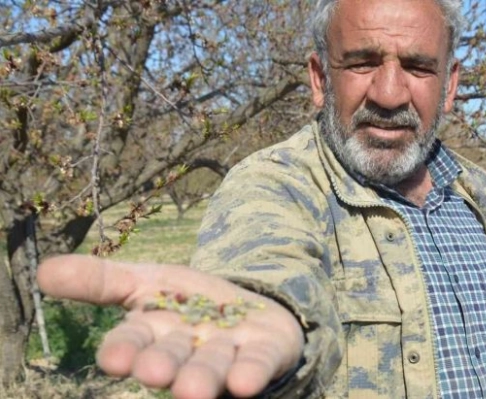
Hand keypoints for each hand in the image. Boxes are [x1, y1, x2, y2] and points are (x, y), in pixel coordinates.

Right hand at [37, 255, 304, 398]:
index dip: (124, 350)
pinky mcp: (263, 353)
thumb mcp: (147, 280)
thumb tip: (43, 271)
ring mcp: (227, 354)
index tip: (116, 359)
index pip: (131, 343)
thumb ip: (101, 279)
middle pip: (172, 358)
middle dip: (162, 364)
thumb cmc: (188, 301)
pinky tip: (244, 383)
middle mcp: (188, 350)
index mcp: (154, 333)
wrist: (250, 309)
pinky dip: (250, 372)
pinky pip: (258, 364)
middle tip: (154, 372)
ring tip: (193, 391)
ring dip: (202, 377)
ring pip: (211, 366)